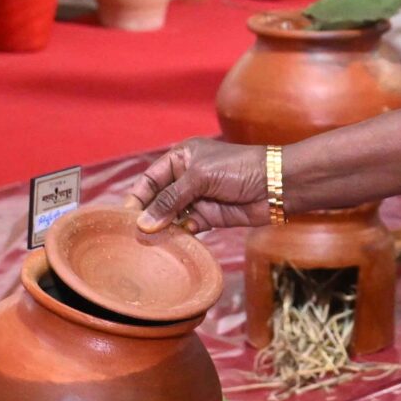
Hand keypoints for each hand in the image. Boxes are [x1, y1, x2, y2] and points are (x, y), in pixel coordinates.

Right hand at [127, 138, 270, 232]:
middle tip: (134, 234)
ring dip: (163, 228)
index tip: (125, 215)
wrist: (275, 185)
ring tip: (150, 242)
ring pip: (171, 216)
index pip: (150, 179)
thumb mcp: (199, 178)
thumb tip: (144, 223)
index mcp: (181, 158)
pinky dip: (179, 235)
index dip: (137, 196)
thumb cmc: (237, 168)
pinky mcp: (209, 217)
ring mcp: (197, 198)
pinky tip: (172, 242)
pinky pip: (187, 228)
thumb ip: (170, 200)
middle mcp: (186, 178)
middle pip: (158, 199)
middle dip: (148, 215)